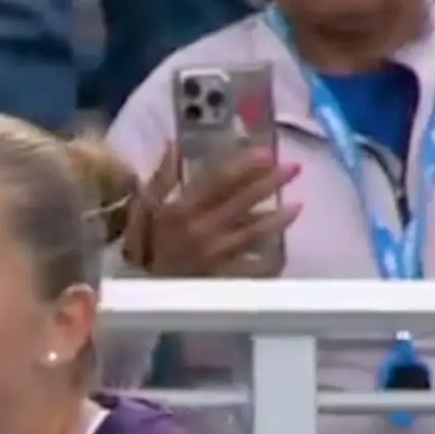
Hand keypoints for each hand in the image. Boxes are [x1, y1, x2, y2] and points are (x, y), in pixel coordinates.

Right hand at [132, 142, 298, 279]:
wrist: (136, 289)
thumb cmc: (141, 244)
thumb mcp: (144, 207)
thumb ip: (161, 177)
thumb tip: (173, 144)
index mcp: (183, 208)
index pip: (219, 180)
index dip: (245, 165)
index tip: (267, 152)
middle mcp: (203, 228)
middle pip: (243, 202)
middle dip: (270, 182)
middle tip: (295, 168)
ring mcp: (215, 254)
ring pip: (253, 233)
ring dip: (277, 219)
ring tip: (298, 206)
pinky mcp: (221, 277)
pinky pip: (250, 270)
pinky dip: (267, 263)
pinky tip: (283, 255)